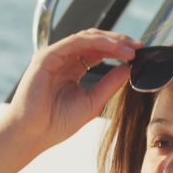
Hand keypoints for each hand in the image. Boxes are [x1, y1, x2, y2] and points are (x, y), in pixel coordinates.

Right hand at [5, 29, 139, 150]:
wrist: (33, 134)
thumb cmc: (56, 123)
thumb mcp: (92, 102)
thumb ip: (110, 84)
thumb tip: (129, 69)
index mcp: (72, 69)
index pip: (99, 52)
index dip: (119, 50)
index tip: (139, 54)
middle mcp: (63, 59)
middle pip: (95, 41)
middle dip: (118, 41)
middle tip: (139, 46)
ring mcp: (54, 56)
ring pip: (87, 38)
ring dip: (111, 40)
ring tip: (130, 48)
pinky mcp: (47, 56)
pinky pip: (75, 42)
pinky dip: (97, 42)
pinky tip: (113, 47)